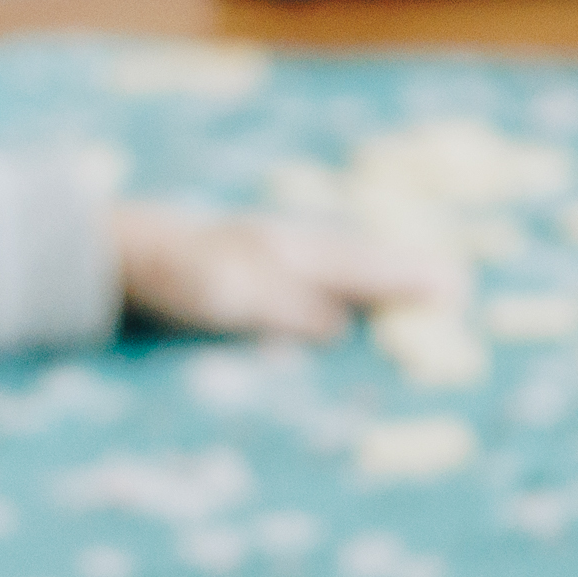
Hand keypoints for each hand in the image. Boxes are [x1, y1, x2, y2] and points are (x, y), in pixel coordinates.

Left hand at [110, 203, 461, 342]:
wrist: (118, 252)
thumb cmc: (173, 272)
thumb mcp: (227, 291)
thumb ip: (283, 307)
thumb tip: (341, 328)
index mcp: (291, 250)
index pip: (363, 269)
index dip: (408, 282)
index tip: (456, 292)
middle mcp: (289, 248)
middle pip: (360, 261)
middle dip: (407, 274)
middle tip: (460, 288)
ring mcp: (272, 258)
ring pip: (340, 266)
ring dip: (379, 278)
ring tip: (421, 286)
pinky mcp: (253, 275)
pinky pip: (315, 280)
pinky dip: (344, 287)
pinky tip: (344, 307)